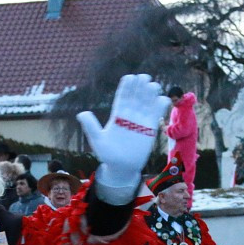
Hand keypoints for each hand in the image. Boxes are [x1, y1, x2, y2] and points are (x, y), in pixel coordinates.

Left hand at [77, 75, 169, 200]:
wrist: (122, 167)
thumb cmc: (107, 155)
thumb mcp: (97, 140)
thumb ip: (91, 126)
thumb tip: (81, 114)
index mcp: (117, 116)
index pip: (122, 97)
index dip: (126, 87)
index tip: (130, 77)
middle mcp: (130, 115)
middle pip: (136, 96)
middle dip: (140, 86)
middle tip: (144, 77)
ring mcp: (141, 121)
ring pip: (147, 103)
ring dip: (151, 93)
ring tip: (153, 85)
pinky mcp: (150, 129)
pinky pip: (156, 114)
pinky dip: (160, 106)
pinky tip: (162, 99)